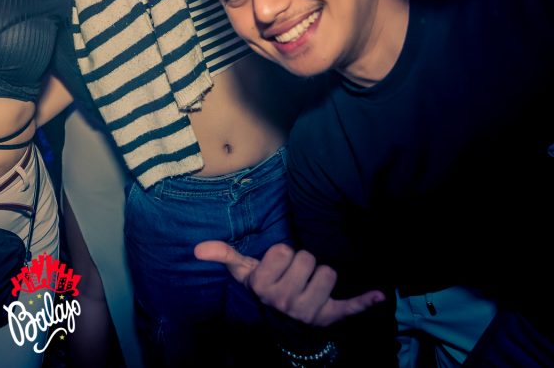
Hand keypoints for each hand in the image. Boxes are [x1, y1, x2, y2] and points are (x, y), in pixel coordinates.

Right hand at [194, 240, 384, 326]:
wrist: (285, 326)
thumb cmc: (266, 289)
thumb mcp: (244, 273)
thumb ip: (225, 256)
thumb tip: (198, 249)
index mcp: (265, 286)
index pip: (284, 250)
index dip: (282, 253)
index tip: (278, 265)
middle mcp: (286, 300)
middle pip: (308, 259)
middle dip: (304, 262)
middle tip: (296, 275)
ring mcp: (310, 310)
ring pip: (329, 273)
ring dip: (322, 275)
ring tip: (311, 284)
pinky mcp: (332, 317)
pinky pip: (351, 306)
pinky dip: (364, 301)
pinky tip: (377, 295)